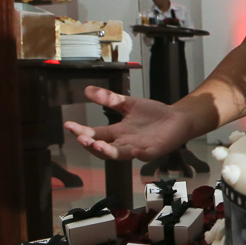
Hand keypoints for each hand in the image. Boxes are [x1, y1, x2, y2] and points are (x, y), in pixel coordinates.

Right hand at [64, 86, 194, 160]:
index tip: (68, 125)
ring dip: (109, 151)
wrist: (177, 118)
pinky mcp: (155, 149)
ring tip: (98, 145)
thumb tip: (87, 89)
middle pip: (103, 148)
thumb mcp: (128, 104)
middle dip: (91, 144)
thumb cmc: (153, 114)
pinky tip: (136, 150)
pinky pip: (147, 155)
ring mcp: (139, 147)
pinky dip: (141, 154)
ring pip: (121, 154)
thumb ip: (109, 99)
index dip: (81, 131)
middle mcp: (125, 142)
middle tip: (81, 138)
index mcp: (117, 132)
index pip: (95, 134)